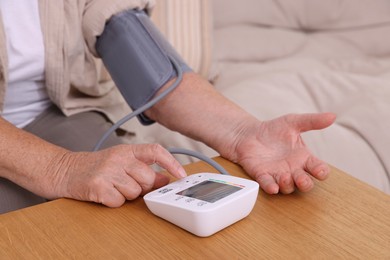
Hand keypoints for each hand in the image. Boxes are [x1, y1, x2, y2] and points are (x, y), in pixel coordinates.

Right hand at [47, 144, 185, 206]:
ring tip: (113, 187)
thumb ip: (144, 168)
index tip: (181, 174)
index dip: (171, 163)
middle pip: (148, 178)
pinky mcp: (97, 185)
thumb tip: (166, 178)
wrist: (65, 170)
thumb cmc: (96, 167)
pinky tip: (105, 193)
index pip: (156, 151)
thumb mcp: (121, 162)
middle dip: (142, 187)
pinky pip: (119, 201)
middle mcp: (118, 157)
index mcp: (127, 150)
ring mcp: (107, 171)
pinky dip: (114, 202)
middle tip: (127, 184)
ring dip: (126, 195)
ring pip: (134, 192)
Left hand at [227, 113, 335, 193]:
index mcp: (303, 158)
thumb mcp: (293, 122)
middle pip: (305, 183)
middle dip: (305, 184)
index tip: (320, 171)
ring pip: (288, 187)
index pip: (318, 168)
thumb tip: (332, 116)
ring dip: (288, 184)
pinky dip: (270, 187)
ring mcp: (278, 174)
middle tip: (302, 179)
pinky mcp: (262, 175)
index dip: (321, 172)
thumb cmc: (274, 130)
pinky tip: (273, 188)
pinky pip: (268, 184)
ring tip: (285, 176)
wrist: (250, 133)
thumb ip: (312, 121)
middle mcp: (293, 169)